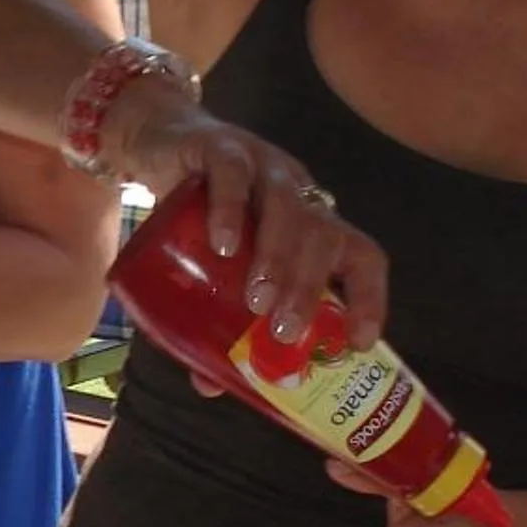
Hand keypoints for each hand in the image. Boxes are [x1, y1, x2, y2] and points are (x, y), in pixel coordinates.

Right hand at [119, 105, 390, 353]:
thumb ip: (213, 318)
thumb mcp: (209, 269)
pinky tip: (223, 246)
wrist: (157, 141)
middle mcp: (298, 193)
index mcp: (309, 223)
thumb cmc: (195, 214)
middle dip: (309, 288)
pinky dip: (232, 211)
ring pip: (288, 208)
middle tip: (285, 331)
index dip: (369, 298)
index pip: (361, 255)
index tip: (358, 342)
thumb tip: (209, 385)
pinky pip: (235, 177)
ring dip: (277, 256)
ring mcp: (264, 166)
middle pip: (324, 238)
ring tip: (256, 299)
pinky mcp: (222, 148)